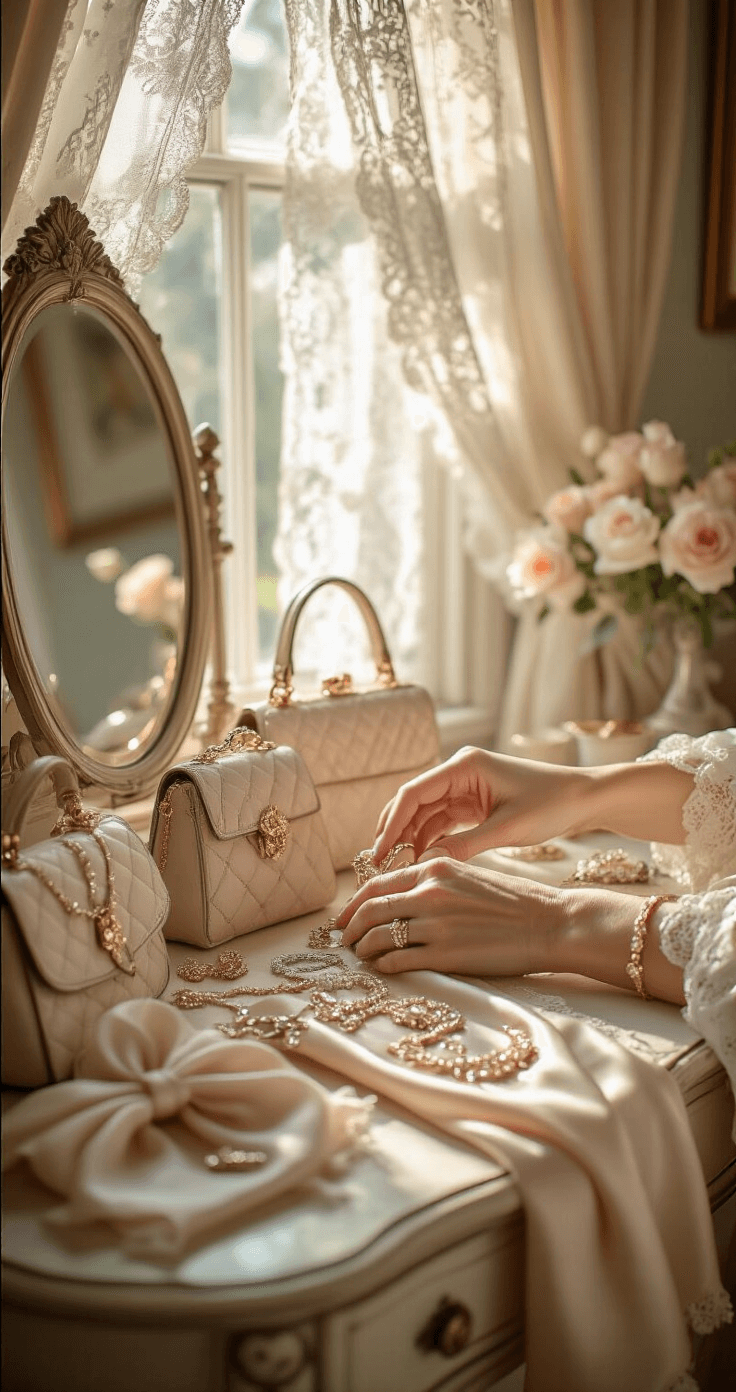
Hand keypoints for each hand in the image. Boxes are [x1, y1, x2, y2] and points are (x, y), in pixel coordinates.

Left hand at [337, 857, 686, 1002]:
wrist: (550, 923)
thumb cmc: (516, 902)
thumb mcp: (471, 877)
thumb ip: (437, 882)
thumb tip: (405, 898)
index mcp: (436, 869)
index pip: (377, 884)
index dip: (355, 903)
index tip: (346, 916)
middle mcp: (429, 892)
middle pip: (370, 909)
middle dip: (350, 927)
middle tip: (343, 941)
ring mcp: (436, 924)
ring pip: (378, 937)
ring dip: (364, 949)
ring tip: (363, 957)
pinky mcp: (446, 954)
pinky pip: (398, 961)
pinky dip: (384, 966)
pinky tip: (385, 969)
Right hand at [373, 746, 586, 862]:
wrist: (585, 799)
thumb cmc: (552, 805)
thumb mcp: (507, 829)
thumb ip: (463, 846)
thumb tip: (424, 864)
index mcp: (464, 766)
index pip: (413, 793)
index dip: (391, 823)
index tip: (378, 852)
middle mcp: (459, 772)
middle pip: (412, 802)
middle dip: (394, 831)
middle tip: (378, 864)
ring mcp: (465, 787)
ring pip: (425, 813)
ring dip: (410, 838)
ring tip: (396, 868)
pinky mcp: (473, 803)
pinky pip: (442, 821)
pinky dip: (430, 840)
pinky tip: (420, 861)